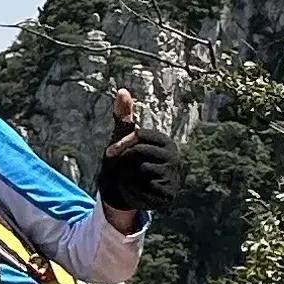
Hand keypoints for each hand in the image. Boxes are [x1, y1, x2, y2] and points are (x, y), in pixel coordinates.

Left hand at [95, 91, 179, 226]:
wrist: (127, 192)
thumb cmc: (127, 160)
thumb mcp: (122, 138)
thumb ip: (123, 115)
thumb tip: (122, 90)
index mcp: (164, 141)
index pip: (139, 135)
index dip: (121, 144)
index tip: (110, 152)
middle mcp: (174, 157)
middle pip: (138, 152)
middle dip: (123, 160)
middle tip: (120, 168)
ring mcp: (173, 176)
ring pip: (140, 169)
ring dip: (127, 175)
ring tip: (131, 178)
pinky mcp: (168, 193)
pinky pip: (143, 187)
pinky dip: (132, 189)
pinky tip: (136, 190)